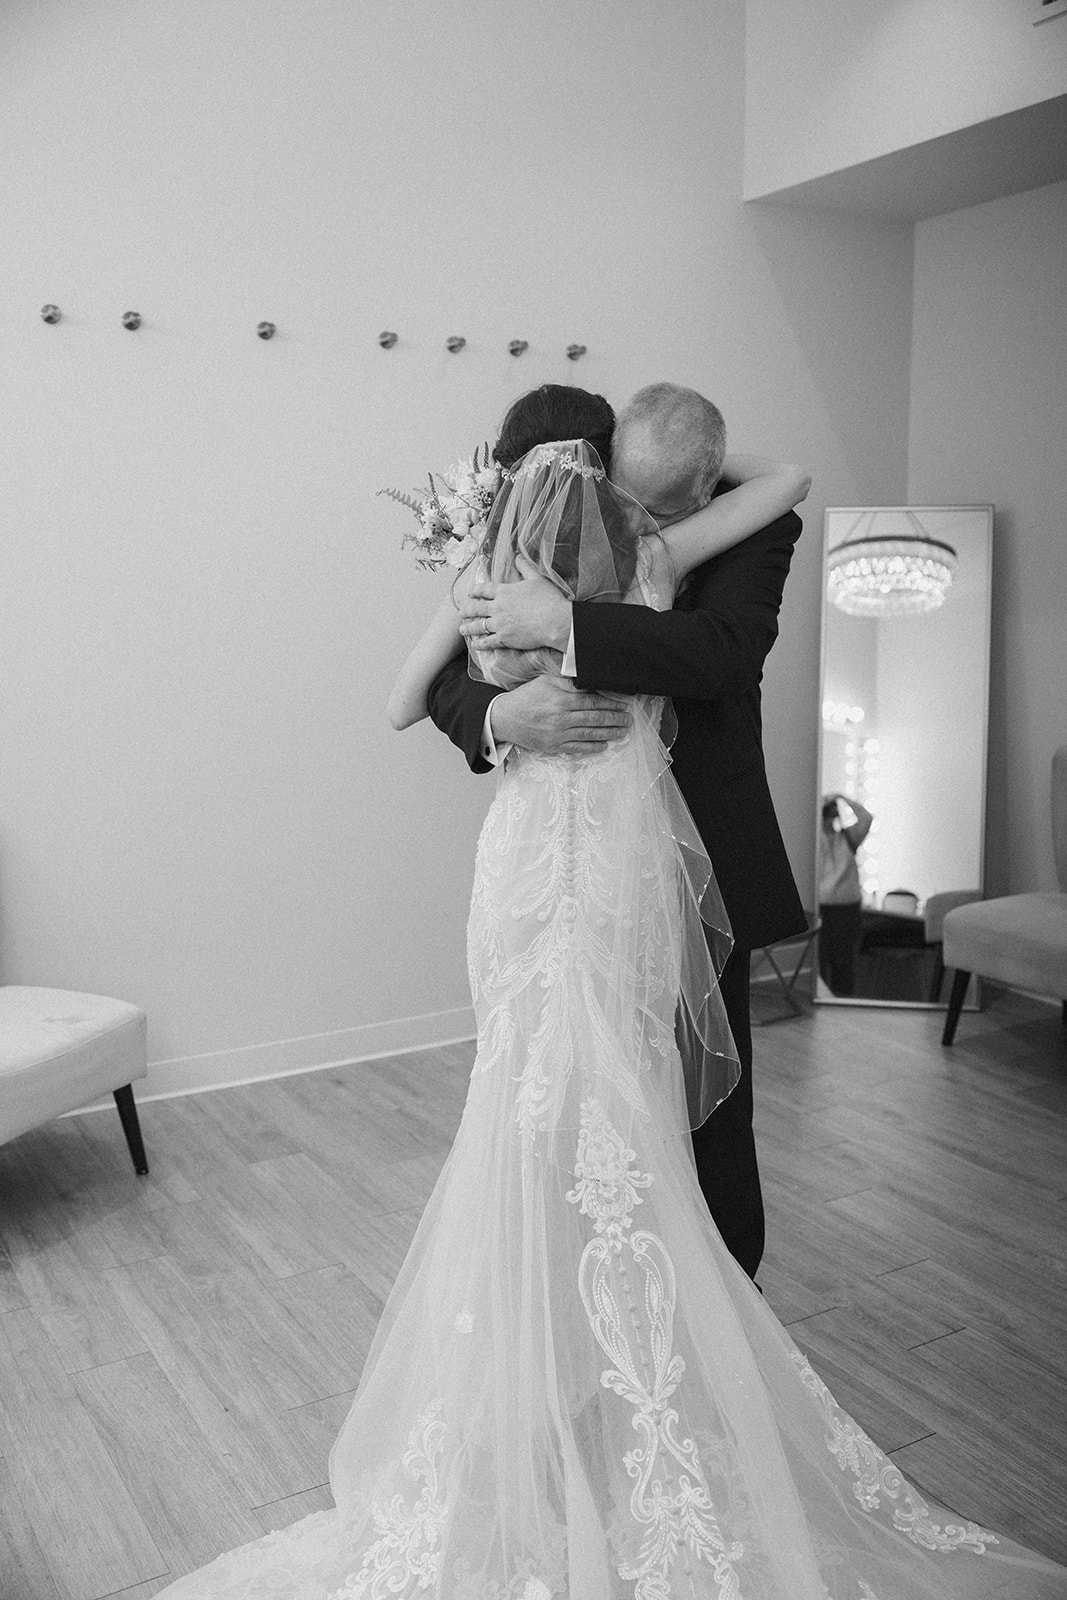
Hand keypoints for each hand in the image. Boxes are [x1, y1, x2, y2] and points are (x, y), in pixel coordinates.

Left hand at [460, 558, 571, 651]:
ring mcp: (500, 624)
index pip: (485, 589)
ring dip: (468, 628)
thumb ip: (525, 567)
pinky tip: (475, 644)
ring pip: (478, 626)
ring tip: (462, 630)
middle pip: (476, 608)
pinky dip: (480, 643)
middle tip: (461, 612)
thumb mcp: (537, 578)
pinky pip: (487, 642)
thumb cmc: (549, 599)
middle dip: (467, 610)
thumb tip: (517, 555)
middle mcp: (498, 607)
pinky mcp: (504, 638)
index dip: (475, 590)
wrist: (555, 621)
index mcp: (505, 591)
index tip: (470, 592)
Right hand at [490, 675, 630, 756]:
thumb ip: (567, 680)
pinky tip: (604, 745)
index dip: (611, 704)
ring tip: (623, 732)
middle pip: (595, 719)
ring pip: (589, 734)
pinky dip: (592, 747)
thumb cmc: (526, 697)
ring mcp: (558, 734)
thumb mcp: (545, 681)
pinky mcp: (554, 746)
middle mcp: (562, 718)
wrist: (505, 718)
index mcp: (562, 700)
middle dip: (615, 720)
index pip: (593, 702)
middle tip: (629, 720)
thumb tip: (587, 679)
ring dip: (609, 734)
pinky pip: (577, 748)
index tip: (624, 705)